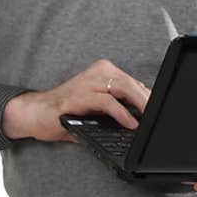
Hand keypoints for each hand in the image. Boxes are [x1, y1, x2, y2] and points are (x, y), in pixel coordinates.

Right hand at [3, 59, 150, 141]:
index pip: (134, 83)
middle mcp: (97, 73)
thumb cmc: (68, 113)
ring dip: (140, 104)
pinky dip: (122, 114)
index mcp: (104, 72)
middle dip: (149, 101)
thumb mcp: (97, 110)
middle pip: (132, 83)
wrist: (35, 114)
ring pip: (123, 87)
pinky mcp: (79, 96)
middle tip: (160, 116)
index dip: (149, 98)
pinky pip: (107, 102)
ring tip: (150, 119)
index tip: (161, 112)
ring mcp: (87, 82)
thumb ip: (118, 110)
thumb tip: (142, 122)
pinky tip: (131, 124)